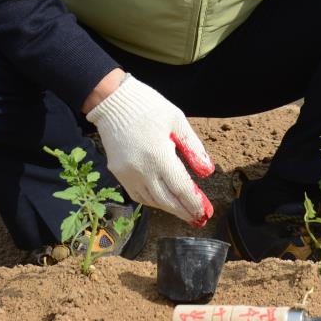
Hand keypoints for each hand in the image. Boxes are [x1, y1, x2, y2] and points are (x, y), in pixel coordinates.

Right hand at [84, 74, 213, 223]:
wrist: (113, 102)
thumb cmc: (149, 107)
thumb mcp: (177, 121)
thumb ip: (193, 148)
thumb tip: (207, 172)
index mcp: (159, 155)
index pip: (180, 188)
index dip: (194, 203)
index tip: (205, 212)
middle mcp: (141, 169)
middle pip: (166, 201)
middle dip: (184, 211)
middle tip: (198, 218)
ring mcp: (127, 173)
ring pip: (151, 201)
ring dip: (169, 208)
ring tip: (183, 211)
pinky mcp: (117, 172)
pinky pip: (137, 194)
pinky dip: (151, 201)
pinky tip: (162, 200)